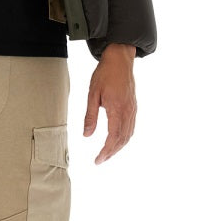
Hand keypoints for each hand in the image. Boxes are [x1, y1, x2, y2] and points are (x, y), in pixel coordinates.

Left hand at [83, 44, 136, 162]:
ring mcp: (132, 109)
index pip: (113, 137)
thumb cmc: (105, 74)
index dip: (106, 151)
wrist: (120, 59)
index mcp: (117, 109)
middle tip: (100, 160)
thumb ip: (90, 116)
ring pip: (128, 135)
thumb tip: (86, 135)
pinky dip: (124, 138)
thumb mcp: (93, 95)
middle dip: (112, 152)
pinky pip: (131, 127)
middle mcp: (127, 111)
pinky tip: (117, 141)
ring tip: (107, 153)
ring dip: (118, 147)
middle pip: (122, 139)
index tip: (98, 160)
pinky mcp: (133, 107)